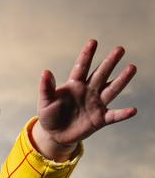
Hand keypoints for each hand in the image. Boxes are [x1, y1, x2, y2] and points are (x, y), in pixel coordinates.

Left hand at [32, 39, 136, 158]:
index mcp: (75, 84)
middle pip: (101, 74)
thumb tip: (45, 72)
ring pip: (111, 90)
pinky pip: (114, 116)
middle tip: (120, 49)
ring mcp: (96, 104)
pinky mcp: (100, 119)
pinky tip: (132, 110)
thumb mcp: (45, 102)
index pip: (81, 67)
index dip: (87, 55)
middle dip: (110, 62)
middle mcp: (88, 91)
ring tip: (132, 68)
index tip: (93, 42)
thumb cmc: (49, 116)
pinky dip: (123, 114)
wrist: (55, 135)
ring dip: (121, 80)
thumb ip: (46, 88)